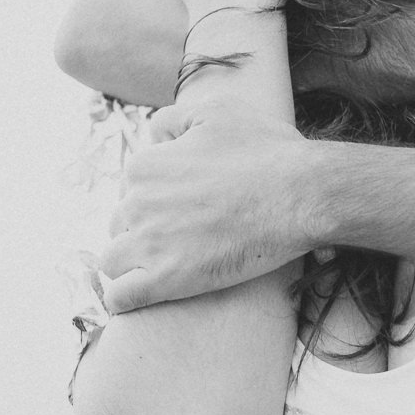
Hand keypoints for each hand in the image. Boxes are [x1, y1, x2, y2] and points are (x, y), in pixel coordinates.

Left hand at [100, 98, 311, 310]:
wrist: (302, 194)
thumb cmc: (269, 152)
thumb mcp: (218, 113)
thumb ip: (174, 119)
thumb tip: (154, 133)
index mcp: (145, 165)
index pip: (130, 190)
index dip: (156, 202)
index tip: (184, 211)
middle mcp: (137, 202)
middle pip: (120, 226)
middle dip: (144, 233)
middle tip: (184, 239)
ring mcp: (149, 243)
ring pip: (113, 262)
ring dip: (132, 266)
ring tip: (166, 269)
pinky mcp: (164, 279)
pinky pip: (119, 298)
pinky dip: (125, 300)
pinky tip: (145, 297)